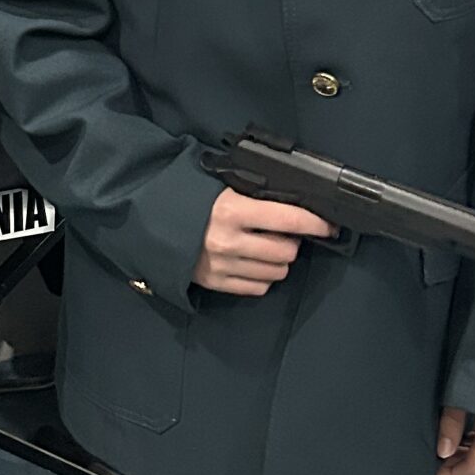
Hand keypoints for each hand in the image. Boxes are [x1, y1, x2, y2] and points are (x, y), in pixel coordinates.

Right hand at [192, 188, 335, 295]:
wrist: (145, 221)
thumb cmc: (185, 198)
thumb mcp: (218, 187)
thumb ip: (251, 195)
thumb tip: (289, 204)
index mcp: (232, 210)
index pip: (288, 219)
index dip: (315, 223)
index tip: (329, 225)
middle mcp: (230, 241)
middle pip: (287, 251)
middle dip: (292, 241)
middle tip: (284, 233)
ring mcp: (222, 266)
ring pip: (276, 272)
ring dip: (278, 260)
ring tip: (266, 248)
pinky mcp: (215, 283)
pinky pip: (257, 287)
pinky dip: (262, 276)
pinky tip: (253, 263)